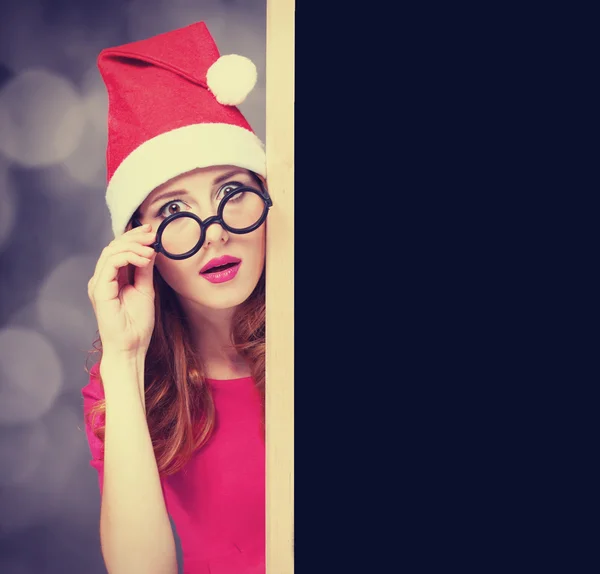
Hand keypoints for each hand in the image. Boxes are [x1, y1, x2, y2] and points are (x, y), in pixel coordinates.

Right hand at [87, 224, 157, 357]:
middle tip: (152, 235)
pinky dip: (128, 257)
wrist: (131, 347)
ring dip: (133, 246)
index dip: (134, 237)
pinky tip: (144, 259)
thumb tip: (151, 249)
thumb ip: (145, 270)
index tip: (151, 231)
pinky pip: (110, 264)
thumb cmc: (137, 324)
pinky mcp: (99, 290)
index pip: (119, 249)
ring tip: (151, 251)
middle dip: (134, 237)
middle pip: (114, 246)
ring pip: (111, 251)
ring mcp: (99, 283)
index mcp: (112, 278)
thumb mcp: (146, 290)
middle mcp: (103, 278)